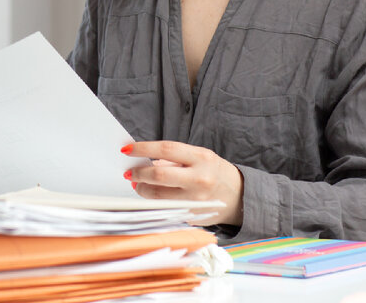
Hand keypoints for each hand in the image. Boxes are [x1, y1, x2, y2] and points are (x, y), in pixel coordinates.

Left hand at [122, 141, 243, 225]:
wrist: (238, 196)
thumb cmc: (213, 171)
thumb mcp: (198, 157)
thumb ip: (172, 159)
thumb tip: (144, 161)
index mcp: (201, 158)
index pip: (166, 150)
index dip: (143, 148)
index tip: (127, 149)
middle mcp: (200, 179)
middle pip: (159, 176)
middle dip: (139, 173)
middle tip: (129, 172)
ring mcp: (196, 200)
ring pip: (158, 196)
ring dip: (142, 189)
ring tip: (138, 183)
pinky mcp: (192, 216)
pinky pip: (166, 207)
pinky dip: (154, 201)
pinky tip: (151, 195)